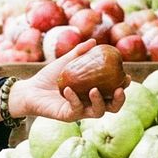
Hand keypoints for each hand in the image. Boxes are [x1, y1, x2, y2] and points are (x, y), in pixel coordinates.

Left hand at [11, 40, 128, 121]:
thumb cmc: (49, 77)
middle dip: (120, 100)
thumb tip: (94, 41)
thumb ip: (79, 52)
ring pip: (98, 112)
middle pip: (113, 107)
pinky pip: (75, 109)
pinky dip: (74, 99)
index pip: (114, 93)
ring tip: (94, 89)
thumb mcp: (66, 62)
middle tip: (120, 89)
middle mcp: (90, 104)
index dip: (123, 87)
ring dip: (100, 102)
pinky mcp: (68, 116)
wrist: (30, 90)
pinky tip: (68, 89)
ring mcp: (80, 111)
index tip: (127, 76)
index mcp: (94, 92)